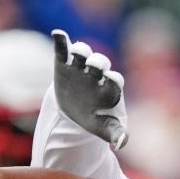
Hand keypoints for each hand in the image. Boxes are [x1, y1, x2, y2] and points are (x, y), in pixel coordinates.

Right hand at [52, 30, 126, 149]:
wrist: (76, 109)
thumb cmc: (95, 117)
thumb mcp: (104, 128)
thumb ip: (115, 134)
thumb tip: (122, 143)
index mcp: (109, 89)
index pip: (115, 80)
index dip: (113, 79)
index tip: (111, 80)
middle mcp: (96, 74)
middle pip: (100, 63)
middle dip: (99, 63)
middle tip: (96, 67)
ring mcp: (80, 67)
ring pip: (83, 53)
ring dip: (81, 51)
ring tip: (77, 53)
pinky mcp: (63, 64)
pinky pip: (63, 49)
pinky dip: (61, 41)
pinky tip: (58, 34)